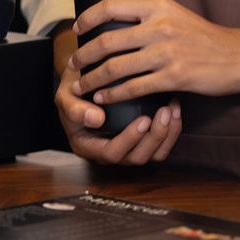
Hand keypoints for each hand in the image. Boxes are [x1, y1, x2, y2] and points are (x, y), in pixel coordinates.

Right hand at [53, 25, 182, 165]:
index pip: (111, 153)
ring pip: (153, 154)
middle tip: (164, 112)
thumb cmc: (73, 89)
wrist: (83, 82)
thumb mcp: (65, 95)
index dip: (129, 140)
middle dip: (155, 137)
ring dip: (167, 134)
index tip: (143, 120)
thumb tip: (96, 119)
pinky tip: (174, 109)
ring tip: (172, 110)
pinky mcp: (142, 139)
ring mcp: (127, 147)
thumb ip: (74, 108)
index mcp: (88, 146)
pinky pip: (161, 144)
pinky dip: (172, 130)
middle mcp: (109, 151)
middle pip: (137, 157)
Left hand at [67, 0, 239, 106]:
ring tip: (81, 85)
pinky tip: (104, 98)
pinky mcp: (173, 77)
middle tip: (73, 64)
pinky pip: (134, 87)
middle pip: (107, 41)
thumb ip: (149, 17)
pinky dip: (114, 94)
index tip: (77, 29)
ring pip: (116, 67)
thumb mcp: (177, 15)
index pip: (111, 5)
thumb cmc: (206, 38)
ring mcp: (166, 52)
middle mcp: (159, 26)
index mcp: (158, 6)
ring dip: (93, 79)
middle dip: (84, 55)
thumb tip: (117, 23)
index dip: (88, 17)